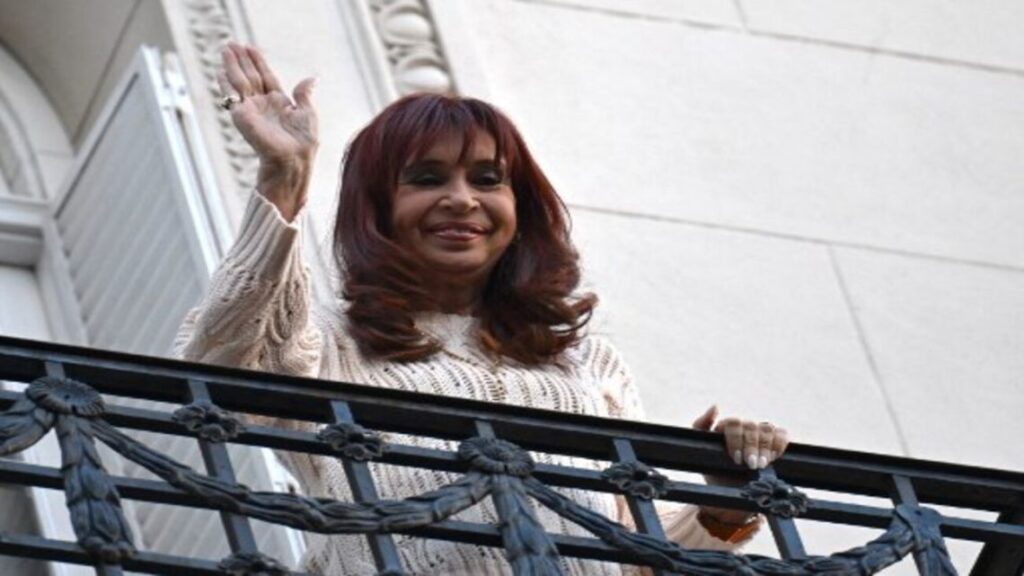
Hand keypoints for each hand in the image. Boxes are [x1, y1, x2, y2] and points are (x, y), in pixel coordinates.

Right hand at [219, 42, 317, 220]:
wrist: (293, 160)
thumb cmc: (303, 142)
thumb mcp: (308, 113)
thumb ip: (304, 95)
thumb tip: (312, 78)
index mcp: (280, 103)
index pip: (266, 77)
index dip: (258, 62)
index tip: (250, 47)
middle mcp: (263, 105)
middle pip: (250, 76)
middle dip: (242, 59)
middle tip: (232, 43)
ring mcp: (251, 110)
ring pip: (240, 82)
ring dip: (232, 65)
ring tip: (225, 48)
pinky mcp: (242, 116)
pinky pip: (231, 96)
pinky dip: (225, 84)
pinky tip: (220, 71)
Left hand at [692, 405, 789, 523]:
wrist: (730, 493)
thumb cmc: (715, 470)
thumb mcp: (701, 449)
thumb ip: (701, 425)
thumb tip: (715, 407)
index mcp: (727, 426)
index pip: (734, 423)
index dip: (736, 439)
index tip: (736, 458)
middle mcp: (745, 427)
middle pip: (752, 426)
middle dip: (751, 447)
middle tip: (750, 464)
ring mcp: (760, 434)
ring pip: (767, 429)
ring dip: (765, 448)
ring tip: (761, 465)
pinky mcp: (775, 442)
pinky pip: (781, 434)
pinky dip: (780, 444)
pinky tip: (774, 457)